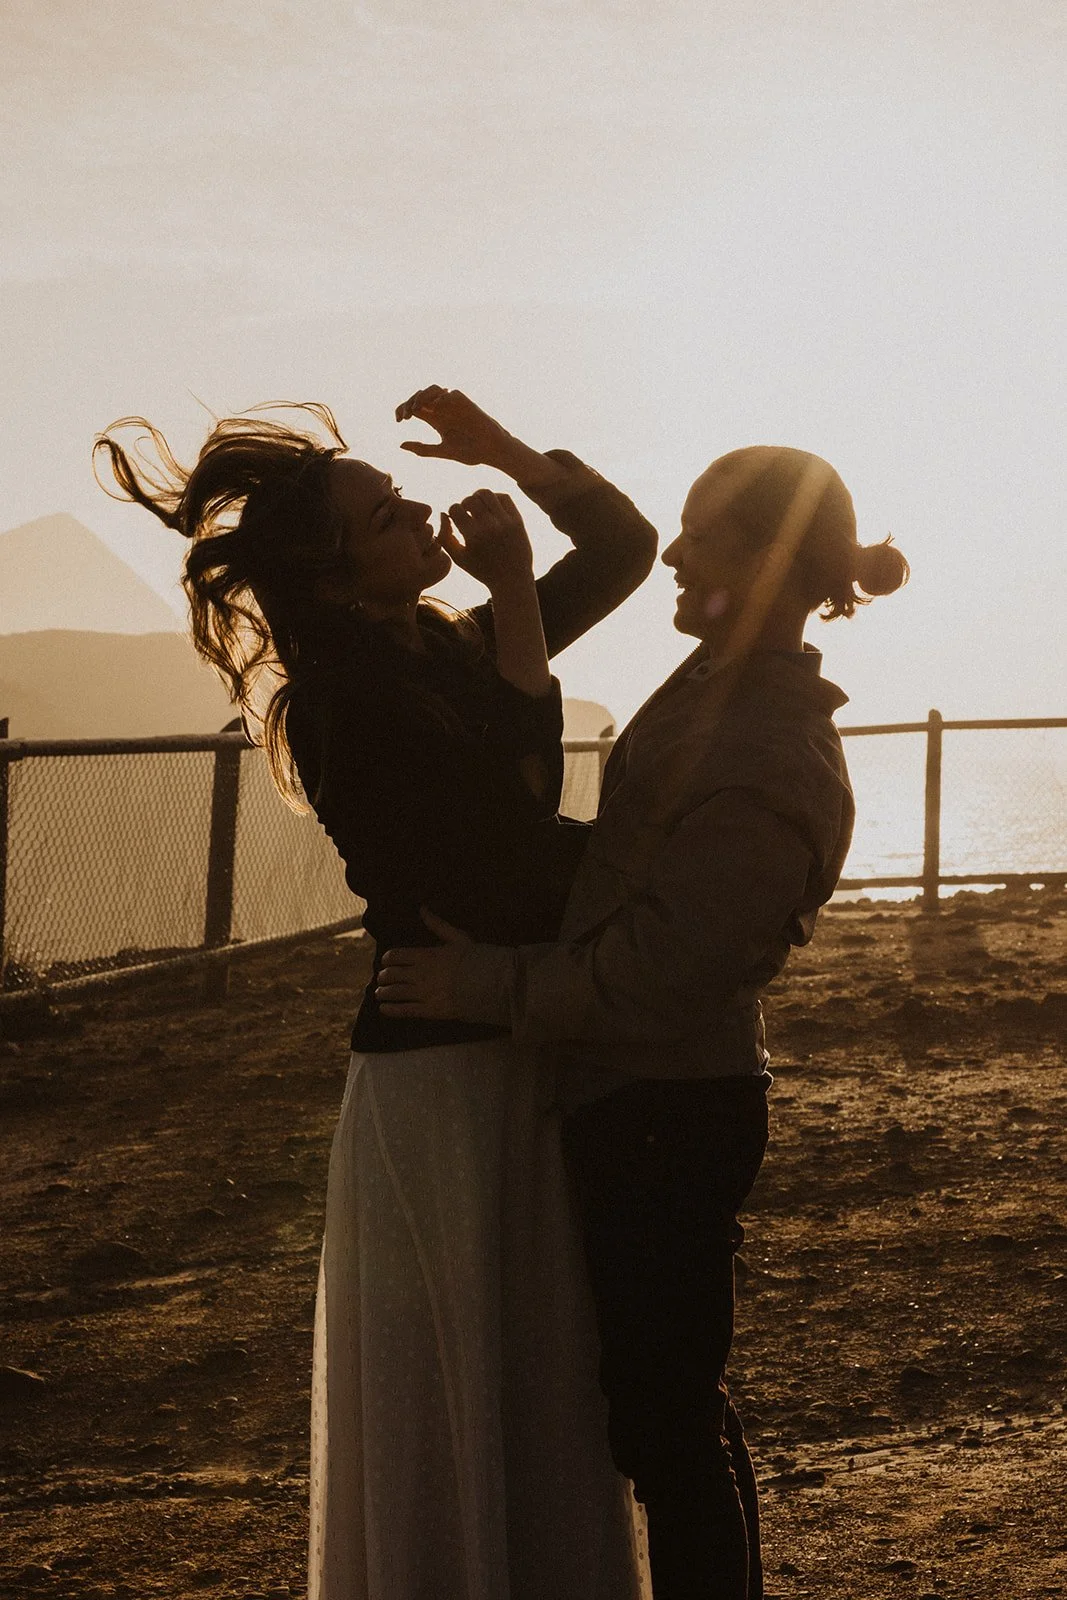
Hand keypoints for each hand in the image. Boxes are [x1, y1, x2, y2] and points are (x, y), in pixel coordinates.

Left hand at [376, 910, 471, 1019]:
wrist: (492, 984)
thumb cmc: (477, 959)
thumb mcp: (459, 938)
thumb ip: (438, 925)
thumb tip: (422, 909)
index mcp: (426, 955)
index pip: (397, 955)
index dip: (389, 958)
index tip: (386, 961)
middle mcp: (421, 974)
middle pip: (393, 975)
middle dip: (384, 976)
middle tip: (382, 978)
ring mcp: (424, 993)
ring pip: (395, 993)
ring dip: (384, 992)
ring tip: (379, 993)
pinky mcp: (430, 1011)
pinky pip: (405, 1010)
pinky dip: (391, 1010)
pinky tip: (383, 1009)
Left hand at [394, 386, 513, 467]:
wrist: (490, 451)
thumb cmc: (469, 452)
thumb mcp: (442, 451)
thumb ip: (422, 448)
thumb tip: (400, 445)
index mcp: (435, 419)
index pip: (413, 408)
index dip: (402, 409)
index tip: (398, 421)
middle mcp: (442, 409)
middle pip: (419, 397)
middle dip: (409, 403)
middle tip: (405, 416)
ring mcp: (453, 405)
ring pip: (432, 390)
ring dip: (422, 396)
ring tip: (417, 408)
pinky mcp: (465, 403)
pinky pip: (450, 394)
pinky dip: (441, 397)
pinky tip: (436, 406)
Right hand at [439, 489, 533, 592]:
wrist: (512, 580)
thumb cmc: (482, 570)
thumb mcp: (458, 558)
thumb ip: (444, 537)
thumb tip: (443, 513)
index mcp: (473, 537)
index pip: (455, 509)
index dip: (452, 512)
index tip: (456, 519)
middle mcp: (489, 527)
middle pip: (470, 499)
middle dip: (465, 503)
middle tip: (467, 513)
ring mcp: (505, 522)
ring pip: (487, 494)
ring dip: (478, 497)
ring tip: (478, 507)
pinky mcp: (518, 520)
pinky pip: (504, 497)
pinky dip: (495, 498)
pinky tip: (492, 508)